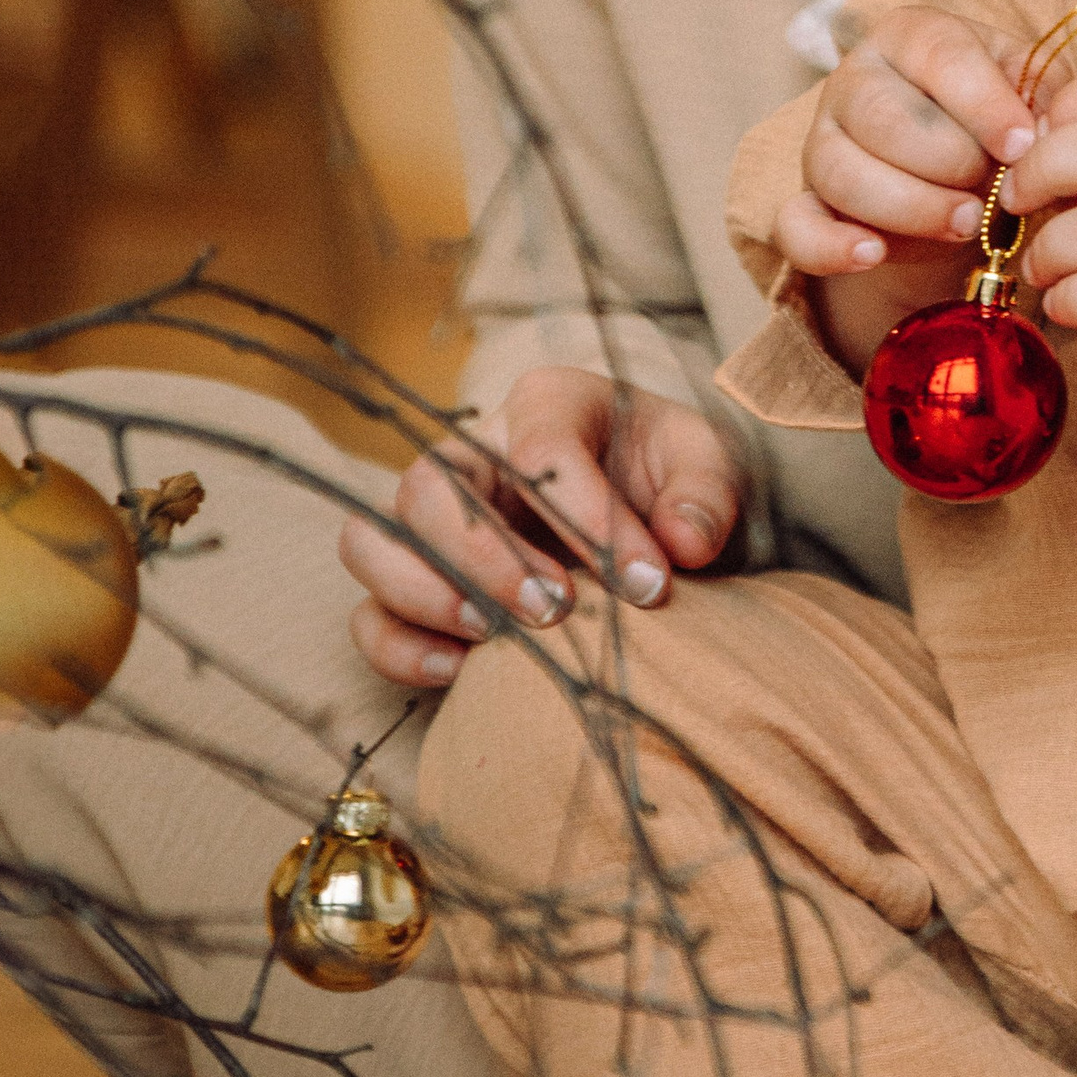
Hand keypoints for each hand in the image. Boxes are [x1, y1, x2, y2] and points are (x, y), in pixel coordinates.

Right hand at [340, 367, 742, 689]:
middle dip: (487, 556)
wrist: (657, 510)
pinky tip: (459, 671)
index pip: (538, 448)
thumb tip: (683, 542)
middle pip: (429, 489)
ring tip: (496, 637)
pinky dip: (399, 646)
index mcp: (545, 405)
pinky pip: (369, 615)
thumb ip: (705, 494)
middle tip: (555, 608)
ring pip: (371, 543)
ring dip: (425, 595)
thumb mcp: (708, 464)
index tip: (646, 583)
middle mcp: (470, 455)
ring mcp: (432, 520)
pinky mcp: (419, 584)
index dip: (585, 517)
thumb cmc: (670, 475)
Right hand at [770, 7, 1035, 371]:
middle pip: (881, 116)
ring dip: (910, 207)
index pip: (939, 54)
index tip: (1022, 146)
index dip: (983, 103)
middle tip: (994, 193)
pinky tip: (872, 255)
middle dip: (947, 161)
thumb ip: (1045, 101)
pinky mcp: (807, 203)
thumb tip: (1043, 132)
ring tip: (964, 224)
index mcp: (913, 35)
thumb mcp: (1032, 96)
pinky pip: (796, 226)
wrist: (963, 181)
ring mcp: (822, 142)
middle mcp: (855, 79)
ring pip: (842, 172)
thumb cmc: (999, 125)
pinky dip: (829, 246)